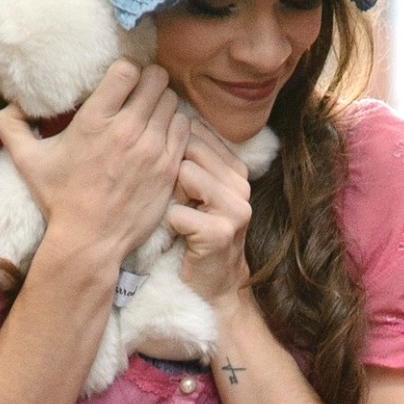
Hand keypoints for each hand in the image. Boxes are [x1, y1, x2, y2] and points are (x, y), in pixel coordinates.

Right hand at [0, 61, 188, 261]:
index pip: (127, 70)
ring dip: (161, 102)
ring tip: (151, 113)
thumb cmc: (59, 199)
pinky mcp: (169, 166)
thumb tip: (11, 104)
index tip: (121, 80)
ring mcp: (152, 148)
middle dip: (148, 80)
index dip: (126, 70)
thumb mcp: (27, 161)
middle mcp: (127, 129)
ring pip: (171, 101)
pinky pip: (184, 127)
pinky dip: (175, 125)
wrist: (89, 240)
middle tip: (140, 92)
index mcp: (94, 121)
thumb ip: (10, 126)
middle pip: (156, 79)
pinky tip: (162, 133)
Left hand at [166, 120, 255, 310]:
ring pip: (183, 173)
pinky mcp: (220, 232)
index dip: (174, 151)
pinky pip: (176, 211)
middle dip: (171, 172)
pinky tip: (180, 236)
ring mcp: (235, 208)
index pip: (196, 131)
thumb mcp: (196, 193)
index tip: (175, 180)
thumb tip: (161, 117)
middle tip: (178, 202)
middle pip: (188, 148)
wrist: (214, 287)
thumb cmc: (193, 234)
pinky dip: (169, 224)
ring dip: (171, 197)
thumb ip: (189, 159)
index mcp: (237, 169)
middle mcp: (242, 184)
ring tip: (181, 218)